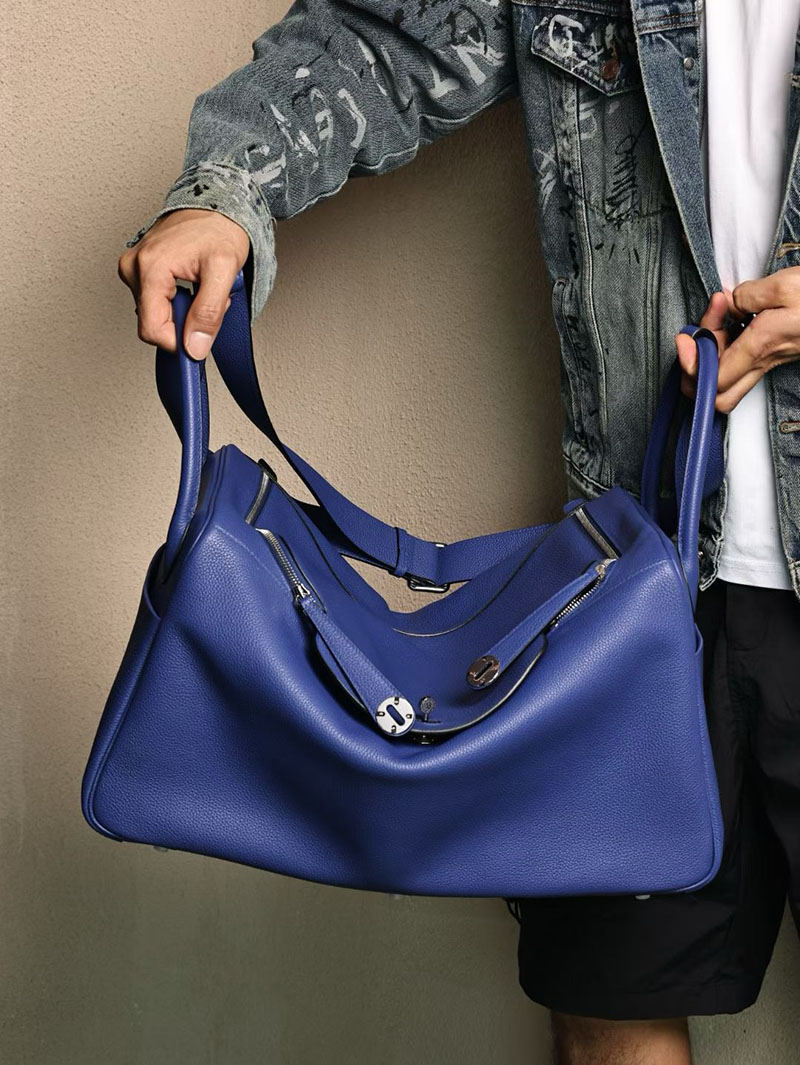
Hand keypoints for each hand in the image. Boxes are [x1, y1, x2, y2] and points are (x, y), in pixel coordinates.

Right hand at [118, 208, 250, 359]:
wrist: (216, 202)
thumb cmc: (219, 228)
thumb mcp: (224, 272)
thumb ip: (208, 313)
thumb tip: (193, 347)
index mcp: (148, 268)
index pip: (152, 331)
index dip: (178, 342)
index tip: (200, 334)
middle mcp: (132, 268)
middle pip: (154, 323)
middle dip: (185, 320)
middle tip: (206, 295)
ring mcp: (132, 268)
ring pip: (156, 314)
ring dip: (183, 309)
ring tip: (199, 285)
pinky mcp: (138, 268)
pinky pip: (155, 300)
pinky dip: (177, 299)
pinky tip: (189, 282)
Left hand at [675, 267, 799, 411]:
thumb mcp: (784, 285)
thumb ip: (747, 296)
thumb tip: (728, 303)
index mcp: (760, 348)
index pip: (712, 380)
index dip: (690, 363)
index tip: (686, 335)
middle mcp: (762, 361)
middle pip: (716, 395)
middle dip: (695, 370)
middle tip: (695, 333)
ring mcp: (768, 360)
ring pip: (726, 377)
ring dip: (711, 350)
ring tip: (719, 310)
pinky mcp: (773, 352)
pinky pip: (739, 360)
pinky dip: (726, 341)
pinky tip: (732, 313)